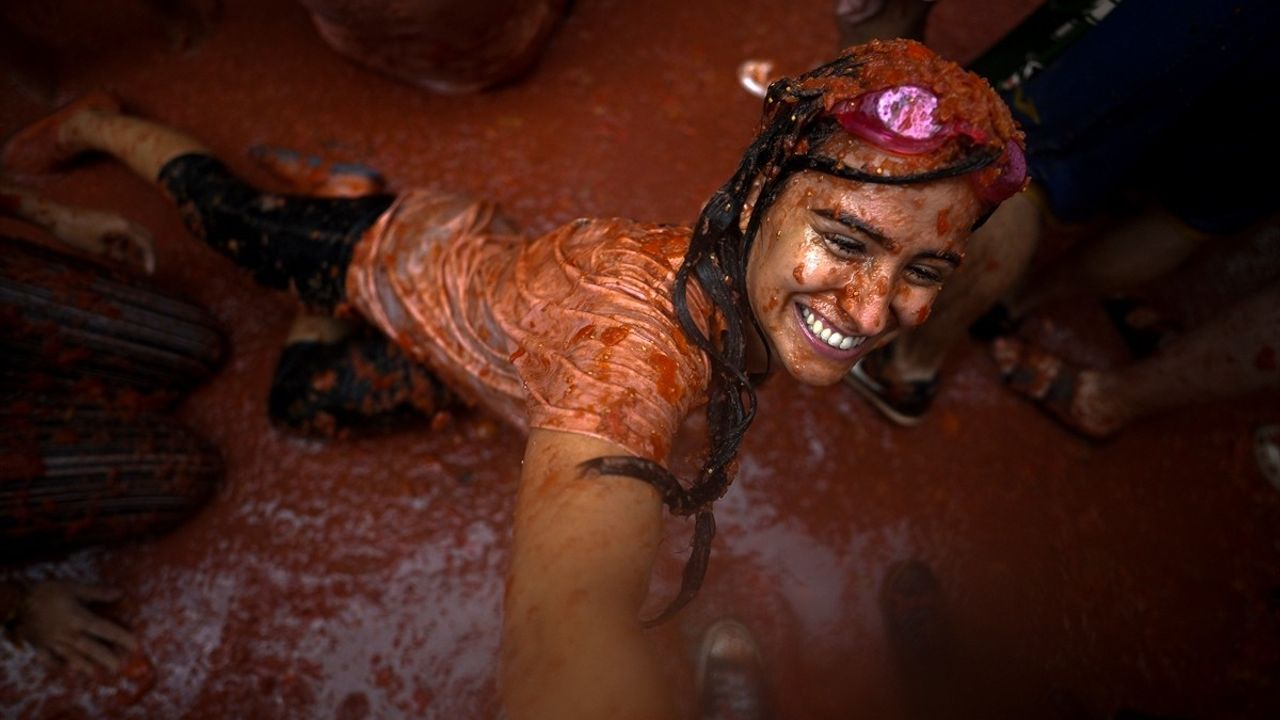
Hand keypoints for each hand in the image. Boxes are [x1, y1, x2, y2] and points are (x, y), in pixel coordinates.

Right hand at [13, 581, 137, 675]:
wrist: (16, 601)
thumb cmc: (47, 592)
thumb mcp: (74, 587)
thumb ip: (97, 592)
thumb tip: (120, 593)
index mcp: (79, 619)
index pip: (105, 630)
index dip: (121, 637)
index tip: (135, 644)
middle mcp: (68, 634)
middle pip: (91, 648)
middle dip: (106, 657)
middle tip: (119, 667)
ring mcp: (53, 642)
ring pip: (72, 657)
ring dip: (86, 665)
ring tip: (96, 674)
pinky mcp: (39, 646)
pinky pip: (49, 659)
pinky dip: (57, 665)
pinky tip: (65, 670)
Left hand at [45, 206, 156, 273]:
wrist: (55, 216)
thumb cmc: (75, 233)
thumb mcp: (98, 250)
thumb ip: (115, 256)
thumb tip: (124, 260)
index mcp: (123, 227)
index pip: (145, 244)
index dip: (150, 259)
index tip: (150, 273)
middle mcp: (122, 220)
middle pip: (145, 236)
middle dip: (147, 252)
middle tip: (147, 267)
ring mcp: (114, 217)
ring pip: (132, 234)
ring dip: (131, 248)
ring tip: (118, 260)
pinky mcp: (106, 218)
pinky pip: (121, 232)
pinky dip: (122, 243)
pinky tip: (110, 251)